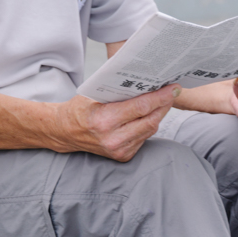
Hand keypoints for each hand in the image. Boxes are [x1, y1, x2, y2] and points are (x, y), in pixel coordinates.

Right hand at [50, 85, 179, 160]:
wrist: (65, 132)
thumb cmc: (79, 109)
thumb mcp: (94, 94)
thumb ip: (119, 91)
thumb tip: (146, 80)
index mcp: (104, 121)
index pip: (141, 107)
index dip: (160, 97)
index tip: (172, 88)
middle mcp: (113, 139)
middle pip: (150, 120)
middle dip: (164, 104)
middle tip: (172, 91)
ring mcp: (119, 150)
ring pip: (150, 130)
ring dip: (158, 114)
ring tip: (164, 100)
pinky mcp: (123, 156)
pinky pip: (143, 138)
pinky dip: (148, 125)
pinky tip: (150, 114)